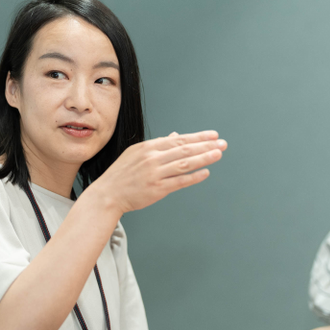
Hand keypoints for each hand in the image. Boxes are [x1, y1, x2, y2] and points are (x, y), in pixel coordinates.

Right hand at [85, 130, 225, 214]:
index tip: (212, 135)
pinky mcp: (157, 189)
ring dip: (203, 158)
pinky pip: (179, 182)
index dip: (197, 137)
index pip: (178, 140)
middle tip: (222, 143)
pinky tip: (205, 172)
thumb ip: (157, 145)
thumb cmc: (122, 175)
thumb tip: (175, 136)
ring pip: (184, 164)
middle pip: (184, 149)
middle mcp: (152, 158)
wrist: (107, 194)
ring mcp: (155, 174)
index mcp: (148, 147)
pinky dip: (193, 176)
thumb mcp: (136, 154)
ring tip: (218, 154)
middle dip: (205, 145)